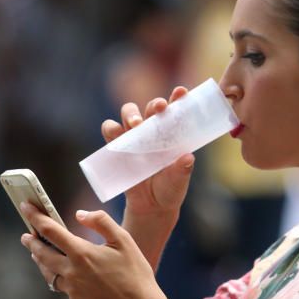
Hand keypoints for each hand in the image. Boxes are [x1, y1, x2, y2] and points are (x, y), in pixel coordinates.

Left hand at [19, 202, 171, 298]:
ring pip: (49, 272)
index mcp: (82, 253)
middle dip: (32, 242)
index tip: (26, 207)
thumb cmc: (135, 272)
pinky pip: (63, 286)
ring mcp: (72, 289)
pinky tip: (67, 273)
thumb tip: (79, 214)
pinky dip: (62, 277)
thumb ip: (101, 221)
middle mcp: (72, 272)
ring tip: (38, 253)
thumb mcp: (123, 240)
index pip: (50, 230)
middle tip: (26, 235)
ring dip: (42, 261)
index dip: (36, 217)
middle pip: (42, 254)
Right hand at [101, 86, 195, 217]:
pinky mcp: (118, 147)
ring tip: (135, 124)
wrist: (151, 207)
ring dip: (131, 114)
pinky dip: (111, 128)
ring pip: (128, 113)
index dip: (177, 98)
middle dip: (154, 104)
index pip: (175, 110)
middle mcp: (152, 130)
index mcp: (171, 133)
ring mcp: (134, 137)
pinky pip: (110, 131)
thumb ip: (182, 170)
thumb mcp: (178, 181)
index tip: (181, 92)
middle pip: (150, 108)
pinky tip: (115, 133)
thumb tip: (188, 157)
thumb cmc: (169, 189)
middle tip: (159, 108)